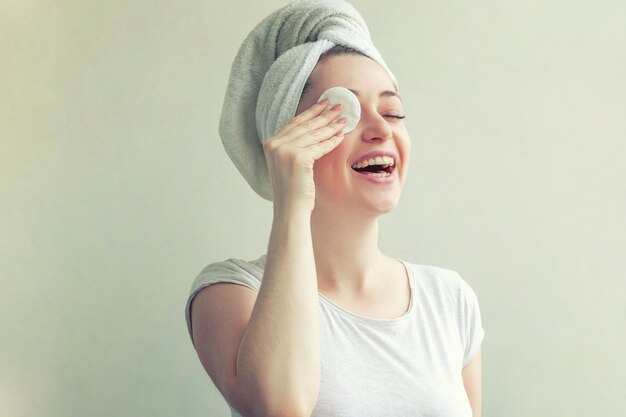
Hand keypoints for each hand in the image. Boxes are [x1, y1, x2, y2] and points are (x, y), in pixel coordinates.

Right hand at [263, 99, 346, 213]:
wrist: (290, 209)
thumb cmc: (292, 190)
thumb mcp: (288, 164)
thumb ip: (293, 147)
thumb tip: (314, 130)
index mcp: (270, 144)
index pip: (294, 123)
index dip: (310, 112)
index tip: (323, 104)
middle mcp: (275, 144)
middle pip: (305, 125)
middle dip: (324, 114)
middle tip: (338, 106)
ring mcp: (285, 150)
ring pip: (314, 134)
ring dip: (331, 125)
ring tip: (344, 118)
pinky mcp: (297, 157)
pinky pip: (320, 146)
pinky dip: (333, 140)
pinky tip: (342, 134)